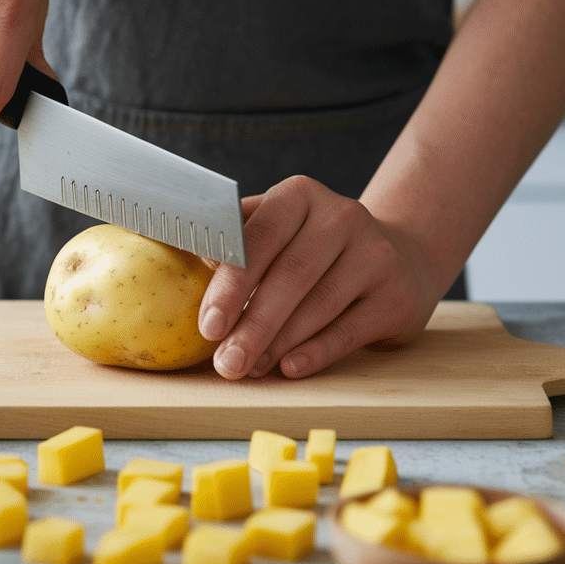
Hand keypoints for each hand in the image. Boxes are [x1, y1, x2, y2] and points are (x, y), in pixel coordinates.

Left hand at [197, 175, 442, 379]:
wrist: (398, 258)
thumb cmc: (311, 249)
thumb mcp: (274, 231)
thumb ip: (229, 240)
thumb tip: (166, 251)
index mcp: (300, 196)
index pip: (260, 237)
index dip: (231, 283)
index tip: (206, 325)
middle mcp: (343, 217)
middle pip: (291, 275)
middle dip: (252, 324)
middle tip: (224, 361)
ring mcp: (375, 255)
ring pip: (319, 305)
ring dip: (278, 343)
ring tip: (248, 368)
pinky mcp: (396, 295)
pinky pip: (350, 329)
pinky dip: (316, 352)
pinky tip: (289, 368)